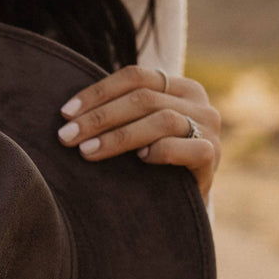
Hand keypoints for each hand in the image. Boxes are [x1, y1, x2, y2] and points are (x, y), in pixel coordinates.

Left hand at [56, 65, 220, 198]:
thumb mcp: (137, 130)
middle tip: (67, 136)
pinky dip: (160, 151)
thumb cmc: (152, 162)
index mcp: (178, 86)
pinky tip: (139, 160)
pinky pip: (187, 147)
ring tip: (87, 151)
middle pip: (143, 98)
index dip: (97, 92)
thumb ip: (118, 114)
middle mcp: (198, 101)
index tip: (65, 114)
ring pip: (162, 120)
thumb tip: (67, 114)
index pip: (135, 76)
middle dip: (100, 117)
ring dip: (119, 136)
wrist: (184, 202)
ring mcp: (209, 128)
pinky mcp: (212, 156)